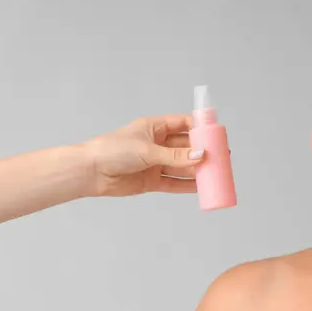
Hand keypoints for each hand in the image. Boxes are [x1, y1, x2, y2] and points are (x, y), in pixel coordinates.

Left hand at [82, 114, 203, 196]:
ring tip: (215, 174)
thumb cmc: (113, 150)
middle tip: (220, 157)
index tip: (215, 135)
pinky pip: (174, 182)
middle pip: (185, 147)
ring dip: (197, 170)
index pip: (182, 124)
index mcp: (154, 127)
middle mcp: (156, 144)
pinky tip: (200, 187)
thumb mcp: (148, 150)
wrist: (90, 172)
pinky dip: (187, 185)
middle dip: (202, 152)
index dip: (199, 128)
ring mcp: (155, 163)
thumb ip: (175, 156)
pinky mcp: (151, 180)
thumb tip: (200, 156)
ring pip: (181, 166)